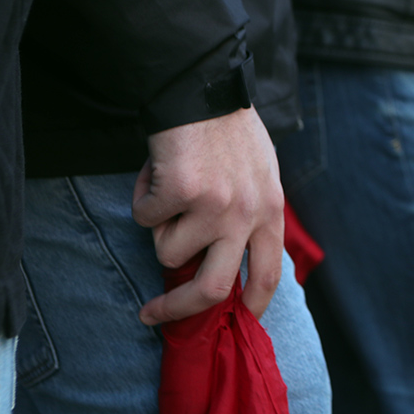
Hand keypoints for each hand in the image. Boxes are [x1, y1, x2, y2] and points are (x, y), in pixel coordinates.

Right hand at [132, 107, 284, 322]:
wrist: (204, 90)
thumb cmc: (228, 133)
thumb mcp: (259, 176)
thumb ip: (250, 216)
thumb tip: (225, 265)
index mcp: (271, 211)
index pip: (268, 275)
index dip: (250, 307)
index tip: (232, 324)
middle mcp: (248, 214)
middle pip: (214, 288)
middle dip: (178, 310)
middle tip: (152, 314)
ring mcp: (215, 205)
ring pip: (168, 251)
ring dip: (159, 227)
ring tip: (171, 190)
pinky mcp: (180, 193)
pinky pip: (145, 218)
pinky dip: (142, 198)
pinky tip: (158, 171)